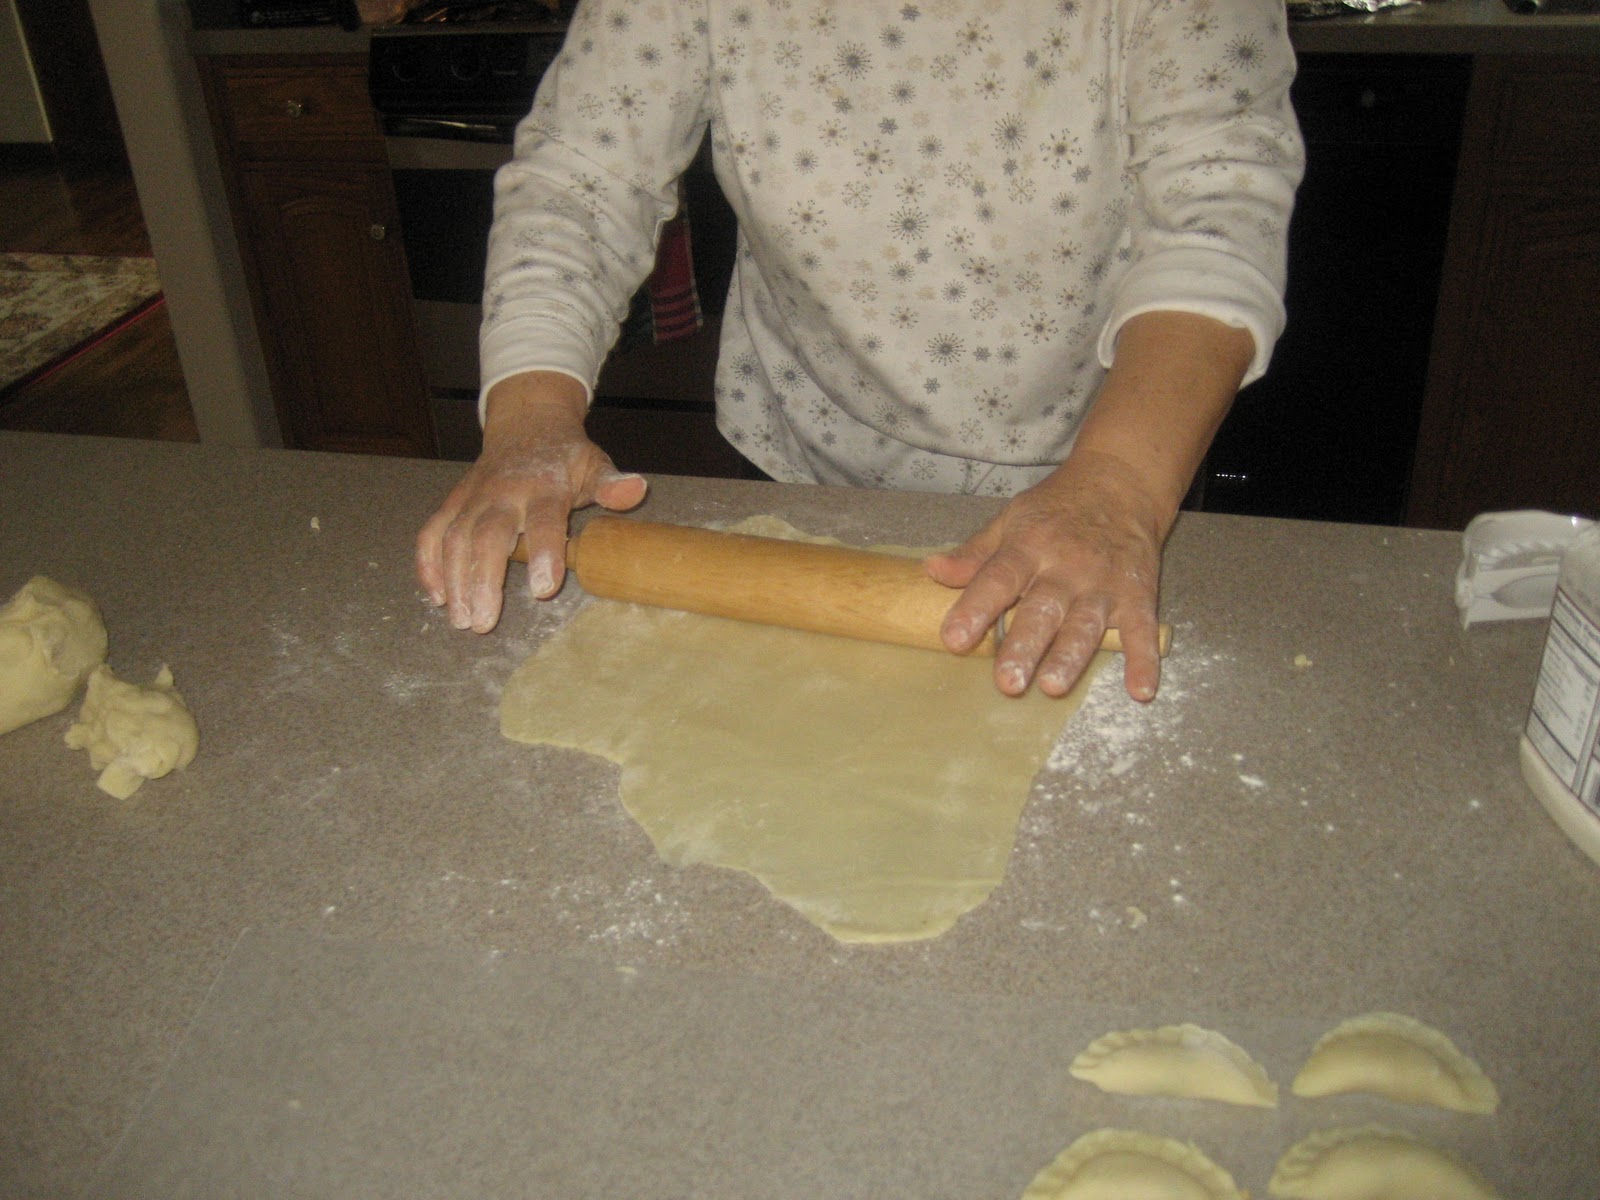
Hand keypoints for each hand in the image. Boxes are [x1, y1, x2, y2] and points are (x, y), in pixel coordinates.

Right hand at [415, 372, 646, 632]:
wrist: (526, 423)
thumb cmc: (564, 456)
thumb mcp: (593, 465)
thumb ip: (610, 485)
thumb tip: (637, 488)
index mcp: (544, 487)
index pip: (543, 520)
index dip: (545, 553)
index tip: (544, 589)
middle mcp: (503, 493)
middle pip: (487, 536)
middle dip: (483, 579)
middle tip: (483, 622)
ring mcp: (473, 497)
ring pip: (455, 538)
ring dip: (454, 580)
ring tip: (461, 620)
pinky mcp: (454, 502)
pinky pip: (432, 532)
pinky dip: (428, 563)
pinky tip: (437, 596)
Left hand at [925, 449, 1168, 700]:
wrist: (1122, 483)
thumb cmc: (1058, 508)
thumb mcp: (1012, 520)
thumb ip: (975, 554)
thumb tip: (931, 571)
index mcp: (1029, 546)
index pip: (998, 578)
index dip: (975, 608)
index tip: (954, 640)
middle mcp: (1066, 567)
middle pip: (1042, 609)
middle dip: (1025, 645)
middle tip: (1007, 682)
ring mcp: (1104, 583)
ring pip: (1086, 624)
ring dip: (1071, 656)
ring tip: (1053, 686)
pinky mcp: (1139, 595)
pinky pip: (1142, 631)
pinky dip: (1144, 660)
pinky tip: (1141, 690)